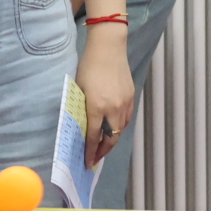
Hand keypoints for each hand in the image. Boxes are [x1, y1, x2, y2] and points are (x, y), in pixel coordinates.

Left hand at [78, 30, 134, 166]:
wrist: (109, 48)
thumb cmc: (89, 66)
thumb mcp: (80, 89)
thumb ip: (82, 109)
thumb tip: (82, 127)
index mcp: (97, 106)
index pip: (94, 137)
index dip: (90, 152)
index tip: (87, 162)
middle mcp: (113, 108)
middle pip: (111, 138)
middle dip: (102, 152)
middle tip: (95, 159)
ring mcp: (124, 103)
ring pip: (120, 130)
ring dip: (112, 141)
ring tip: (103, 148)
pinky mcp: (131, 97)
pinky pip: (126, 119)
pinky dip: (120, 128)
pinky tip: (114, 130)